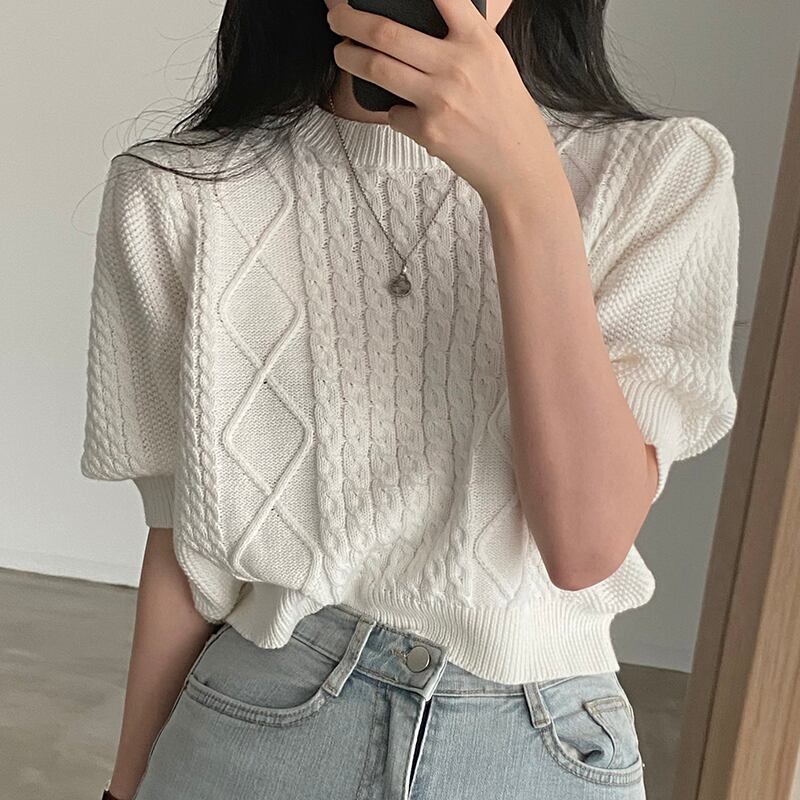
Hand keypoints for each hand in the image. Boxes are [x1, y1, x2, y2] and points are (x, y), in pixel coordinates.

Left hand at [326, 0, 554, 199]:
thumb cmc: (504, 112)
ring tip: (342, 52)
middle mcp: (457, 65)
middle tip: (335, 15)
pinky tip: (403, 110)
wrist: (516, 163)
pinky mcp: (427, 130)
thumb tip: (416, 21)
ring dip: (349, 57)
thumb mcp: (494, 61)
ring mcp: (440, 99)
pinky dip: (391, 109)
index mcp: (478, 40)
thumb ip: (462, 38)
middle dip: (349, 19)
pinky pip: (392, 111)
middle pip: (386, 32)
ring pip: (376, 67)